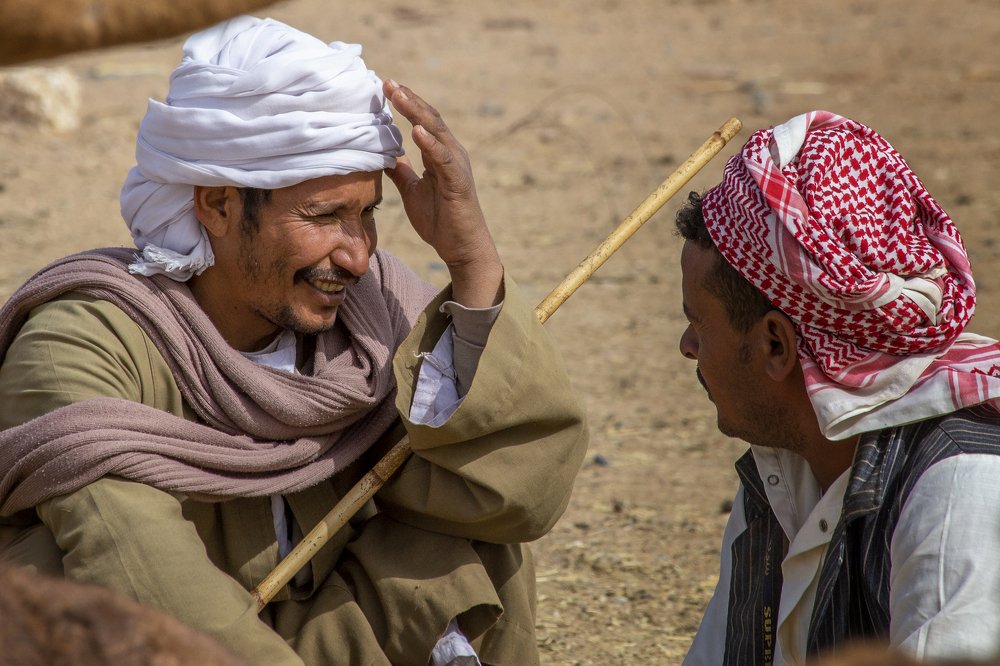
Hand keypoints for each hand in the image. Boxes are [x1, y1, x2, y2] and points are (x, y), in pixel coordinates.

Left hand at [383, 79, 503, 307]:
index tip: (384, 88)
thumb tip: (383, 155)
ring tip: (398, 94)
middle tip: (387, 82)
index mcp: (440, 155)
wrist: (462, 249)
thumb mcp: (412, 191)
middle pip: (429, 118)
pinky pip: (443, 158)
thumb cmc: (441, 221)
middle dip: (408, 99)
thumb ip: (401, 171)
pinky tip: (415, 130)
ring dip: (416, 111)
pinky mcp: (458, 182)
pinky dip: (430, 143)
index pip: (422, 121)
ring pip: (436, 132)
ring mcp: (456, 166)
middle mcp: (451, 154)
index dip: (405, 104)